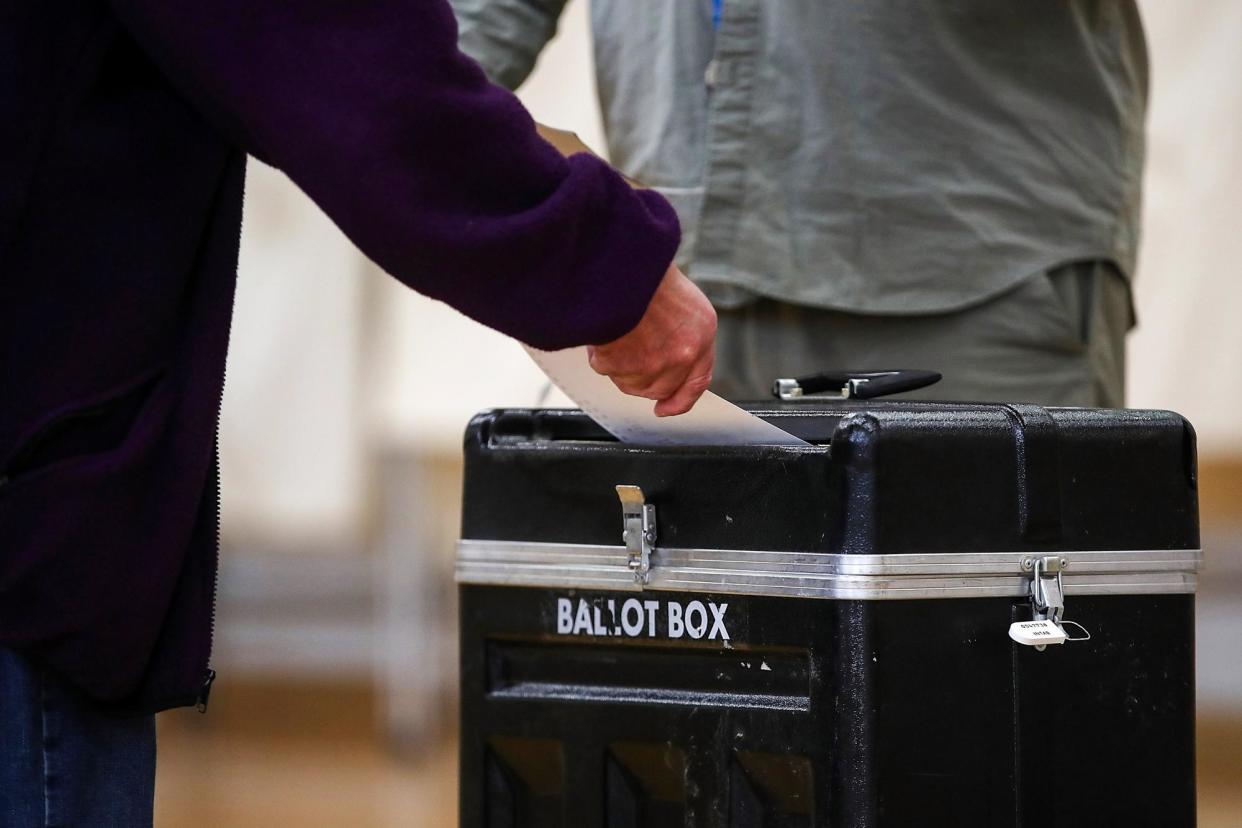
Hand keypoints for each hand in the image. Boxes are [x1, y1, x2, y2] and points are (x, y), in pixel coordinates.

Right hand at [588, 265, 716, 415]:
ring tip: (615, 330)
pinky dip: (599, 354)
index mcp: (701, 332)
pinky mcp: (625, 366)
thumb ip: (680, 333)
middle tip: (627, 359)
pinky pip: (606, 369)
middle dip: (642, 380)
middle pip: (661, 388)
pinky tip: (602, 330)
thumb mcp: (678, 300)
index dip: (681, 400)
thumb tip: (665, 356)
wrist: (620, 263)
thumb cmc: (643, 272)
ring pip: (632, 383)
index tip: (666, 408)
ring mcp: (656, 363)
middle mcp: (684, 353)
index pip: (698, 380)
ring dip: (620, 365)